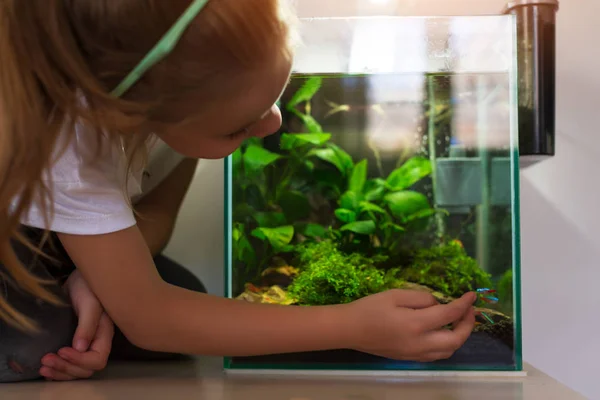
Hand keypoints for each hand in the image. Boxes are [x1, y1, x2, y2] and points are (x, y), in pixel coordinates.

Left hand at [40, 270, 114, 380]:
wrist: (79, 279)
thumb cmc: (88, 287)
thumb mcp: (90, 303)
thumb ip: (87, 324)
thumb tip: (80, 347)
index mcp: (104, 335)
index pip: (97, 359)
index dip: (80, 360)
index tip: (61, 350)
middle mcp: (95, 344)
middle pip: (85, 369)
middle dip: (65, 368)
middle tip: (46, 359)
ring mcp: (84, 345)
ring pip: (75, 371)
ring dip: (59, 372)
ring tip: (43, 367)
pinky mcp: (71, 344)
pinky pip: (67, 365)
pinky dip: (56, 371)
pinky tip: (45, 368)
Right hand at [344, 289, 476, 361]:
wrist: (350, 329)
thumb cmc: (369, 308)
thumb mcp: (395, 294)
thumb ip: (421, 298)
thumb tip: (437, 304)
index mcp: (416, 324)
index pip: (449, 314)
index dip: (464, 304)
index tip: (472, 295)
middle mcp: (420, 343)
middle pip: (456, 339)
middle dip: (468, 324)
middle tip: (468, 310)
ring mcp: (416, 354)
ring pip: (449, 351)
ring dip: (459, 336)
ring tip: (458, 320)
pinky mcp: (410, 358)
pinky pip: (437, 355)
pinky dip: (447, 344)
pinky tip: (442, 332)